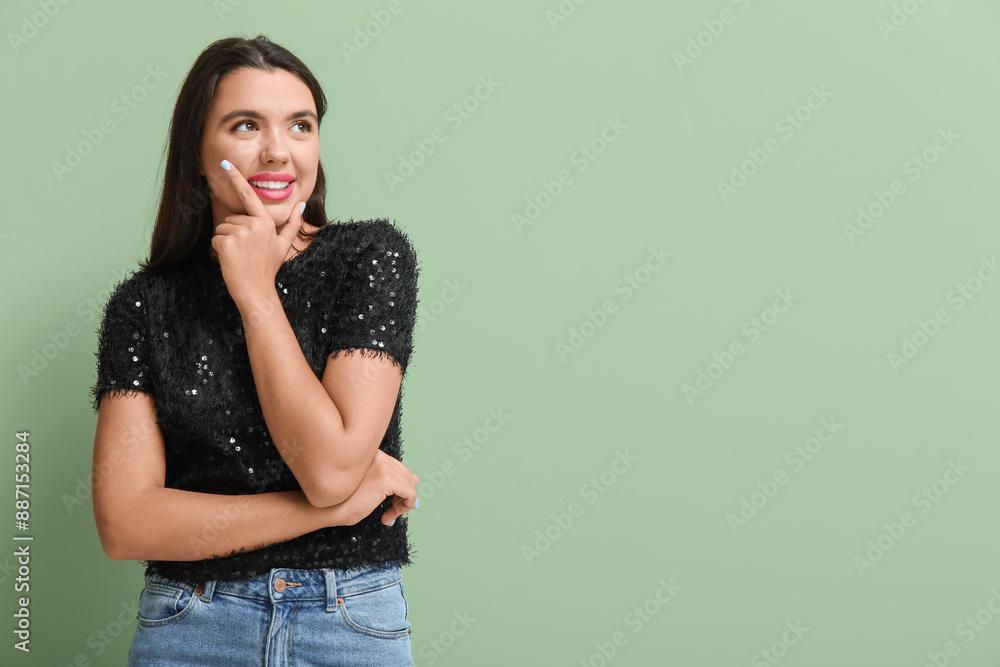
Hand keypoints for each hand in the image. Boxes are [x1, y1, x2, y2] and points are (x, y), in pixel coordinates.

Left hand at [211, 160, 304, 307]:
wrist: (257, 291)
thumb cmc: (268, 268)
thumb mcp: (283, 245)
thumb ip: (292, 223)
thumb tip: (301, 205)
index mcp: (266, 221)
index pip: (248, 195)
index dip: (236, 178)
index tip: (225, 163)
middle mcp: (253, 224)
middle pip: (231, 219)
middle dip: (234, 234)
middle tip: (245, 252)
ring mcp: (240, 233)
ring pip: (222, 229)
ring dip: (226, 242)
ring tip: (240, 256)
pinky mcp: (226, 243)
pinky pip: (215, 240)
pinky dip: (219, 251)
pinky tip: (231, 260)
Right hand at [334, 450, 418, 526]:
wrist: (327, 509)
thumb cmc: (342, 500)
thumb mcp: (370, 487)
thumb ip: (391, 480)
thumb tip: (416, 478)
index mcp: (372, 454)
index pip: (398, 468)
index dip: (400, 487)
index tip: (393, 503)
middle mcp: (379, 456)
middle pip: (406, 476)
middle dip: (403, 495)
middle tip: (392, 511)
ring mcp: (383, 466)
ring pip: (410, 486)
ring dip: (402, 504)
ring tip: (389, 515)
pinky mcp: (386, 480)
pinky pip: (410, 494)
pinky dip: (405, 507)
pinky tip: (388, 517)